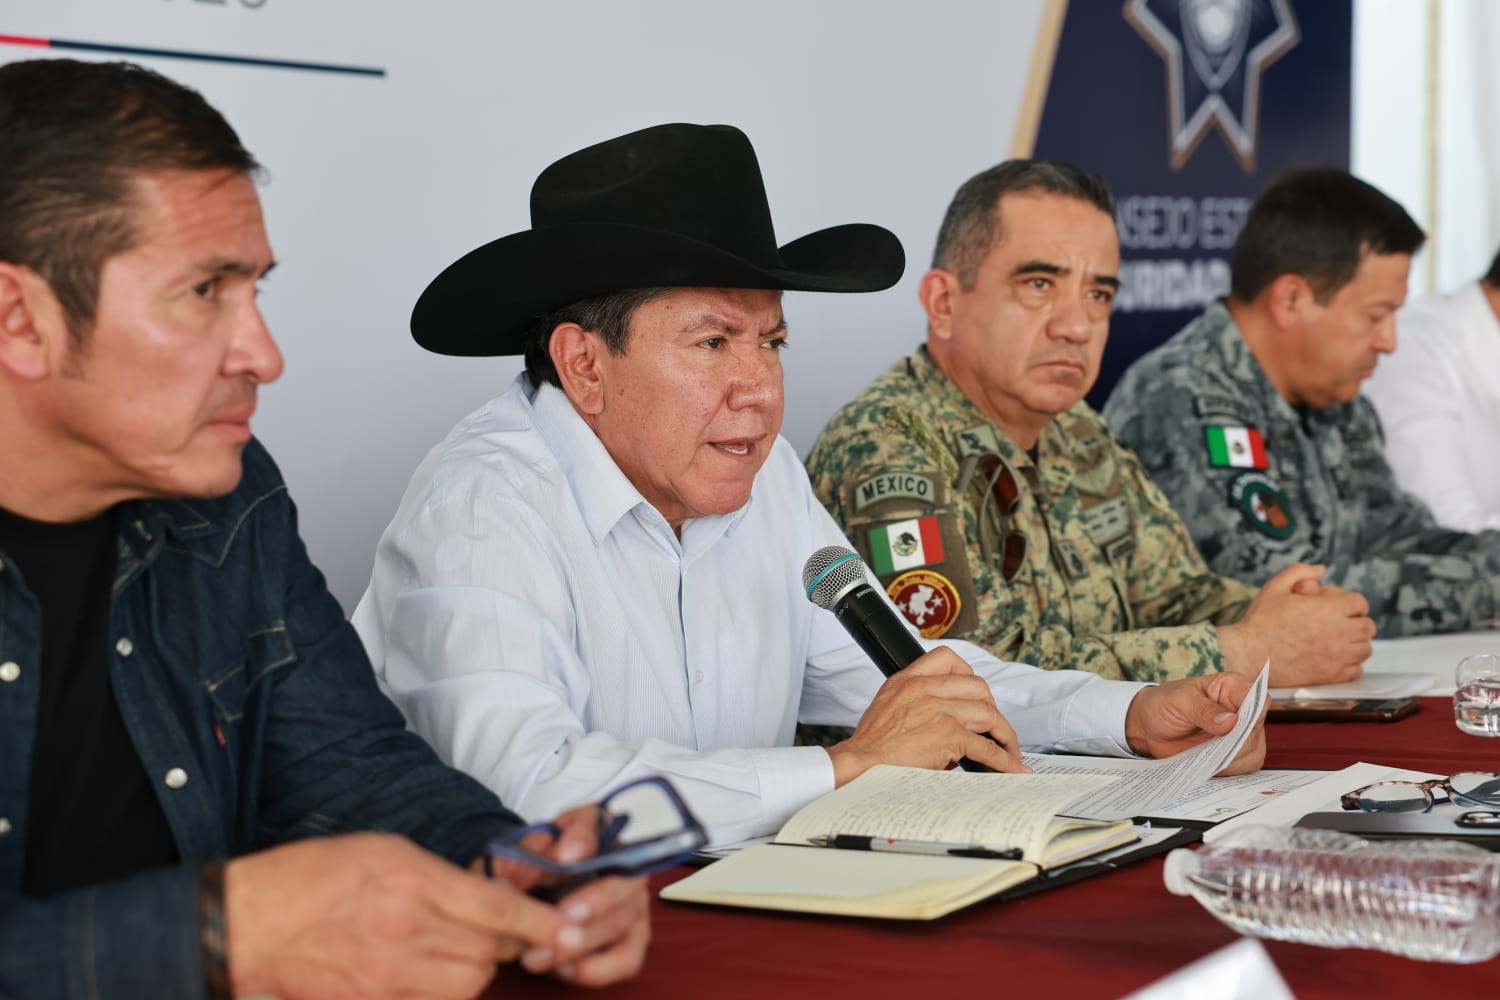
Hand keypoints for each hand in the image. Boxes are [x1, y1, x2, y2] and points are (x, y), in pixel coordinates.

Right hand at [225, 832, 594, 999]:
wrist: (247, 923)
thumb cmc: (312, 875)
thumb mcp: (382, 849)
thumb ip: (437, 874)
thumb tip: (482, 893)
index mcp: (411, 881)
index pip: (496, 909)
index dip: (540, 922)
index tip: (570, 929)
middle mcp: (406, 930)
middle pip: (489, 950)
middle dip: (509, 942)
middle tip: (506, 931)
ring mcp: (389, 975)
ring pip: (469, 982)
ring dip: (479, 968)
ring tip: (463, 949)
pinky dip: (447, 992)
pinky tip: (435, 973)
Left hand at [484, 805, 650, 986]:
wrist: (540, 890)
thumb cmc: (534, 868)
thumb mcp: (518, 856)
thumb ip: (517, 860)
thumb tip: (518, 876)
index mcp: (592, 825)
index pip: (595, 821)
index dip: (583, 839)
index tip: (564, 856)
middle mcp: (624, 859)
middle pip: (623, 877)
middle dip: (594, 901)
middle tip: (560, 918)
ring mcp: (633, 899)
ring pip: (621, 921)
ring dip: (582, 942)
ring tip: (537, 956)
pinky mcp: (634, 936)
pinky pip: (628, 958)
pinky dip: (598, 968)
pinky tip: (564, 970)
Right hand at [827, 646, 1024, 784]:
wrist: (861, 764)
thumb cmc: (870, 744)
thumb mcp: (886, 705)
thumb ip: (913, 701)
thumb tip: (942, 716)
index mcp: (908, 680)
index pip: (948, 659)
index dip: (968, 676)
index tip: (976, 694)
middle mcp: (925, 690)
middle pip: (978, 687)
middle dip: (992, 709)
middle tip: (993, 727)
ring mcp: (939, 711)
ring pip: (988, 714)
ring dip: (1004, 735)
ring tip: (1008, 751)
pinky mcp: (948, 736)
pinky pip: (987, 746)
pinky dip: (1003, 759)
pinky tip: (1009, 767)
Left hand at [1123, 672, 1266, 774]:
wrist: (1148, 727)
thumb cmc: (1163, 704)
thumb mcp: (1179, 701)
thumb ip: (1203, 710)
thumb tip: (1230, 721)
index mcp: (1231, 687)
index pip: (1259, 699)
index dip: (1252, 715)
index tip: (1232, 727)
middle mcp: (1241, 710)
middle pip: (1257, 731)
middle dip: (1236, 744)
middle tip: (1212, 747)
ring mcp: (1240, 733)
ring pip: (1253, 752)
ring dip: (1231, 760)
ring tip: (1205, 756)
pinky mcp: (1234, 753)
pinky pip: (1243, 767)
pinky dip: (1228, 770)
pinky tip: (1208, 765)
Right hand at [1218, 562, 1373, 686]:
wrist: (1248, 654)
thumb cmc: (1259, 622)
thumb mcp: (1275, 587)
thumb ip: (1299, 572)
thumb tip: (1319, 570)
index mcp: (1327, 609)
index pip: (1360, 603)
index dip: (1350, 603)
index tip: (1340, 608)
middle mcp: (1337, 632)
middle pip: (1368, 626)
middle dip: (1355, 622)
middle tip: (1339, 624)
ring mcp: (1337, 656)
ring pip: (1365, 649)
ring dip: (1355, 644)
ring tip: (1336, 642)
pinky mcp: (1331, 675)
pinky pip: (1356, 670)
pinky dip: (1350, 665)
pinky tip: (1333, 659)